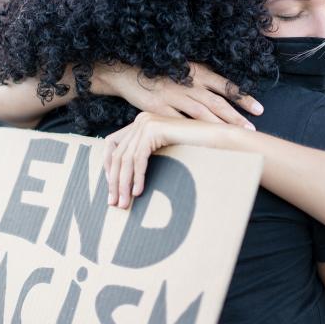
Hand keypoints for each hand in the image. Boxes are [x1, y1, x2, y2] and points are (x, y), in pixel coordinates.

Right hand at [93, 62, 262, 129]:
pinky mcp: (157, 107)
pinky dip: (190, 132)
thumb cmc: (159, 74)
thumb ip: (200, 84)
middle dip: (235, 116)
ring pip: (200, 112)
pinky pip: (177, 122)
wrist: (127, 72)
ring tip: (233, 138)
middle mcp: (187, 82)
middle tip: (251, 129)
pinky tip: (202, 142)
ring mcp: (172, 95)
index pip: (225, 86)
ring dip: (218, 125)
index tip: (260, 109)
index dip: (243, 97)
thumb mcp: (182, 71)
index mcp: (196, 72)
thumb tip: (220, 100)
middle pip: (216, 102)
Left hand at [103, 112, 229, 208]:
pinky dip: (137, 177)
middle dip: (114, 181)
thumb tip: (126, 180)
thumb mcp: (164, 151)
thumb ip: (146, 155)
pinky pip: (139, 159)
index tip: (111, 186)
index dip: (107, 166)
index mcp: (140, 123)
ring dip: (123, 184)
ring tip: (125, 203)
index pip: (111, 144)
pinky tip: (138, 192)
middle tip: (114, 202)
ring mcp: (146, 123)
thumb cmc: (194, 149)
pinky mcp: (154, 130)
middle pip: (117, 154)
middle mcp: (140, 120)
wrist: (216, 139)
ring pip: (126, 159)